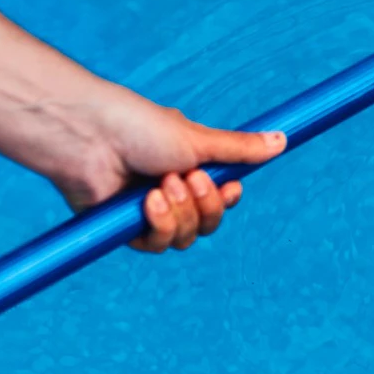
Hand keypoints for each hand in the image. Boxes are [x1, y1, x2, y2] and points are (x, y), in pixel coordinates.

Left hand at [47, 91, 286, 253]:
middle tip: (190, 179)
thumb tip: (283, 140)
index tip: (229, 188)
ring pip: (186, 237)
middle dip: (205, 205)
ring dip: (181, 213)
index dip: (227, 199)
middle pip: (207, 222)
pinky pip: (157, 244)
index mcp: (186, 166)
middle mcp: (168, 191)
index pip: (220, 197)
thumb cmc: (139, 128)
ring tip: (162, 186)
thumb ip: (240, 149)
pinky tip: (148, 202)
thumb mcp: (198, 140)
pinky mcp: (123, 230)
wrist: (90, 138)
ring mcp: (146, 213)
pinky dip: (159, 224)